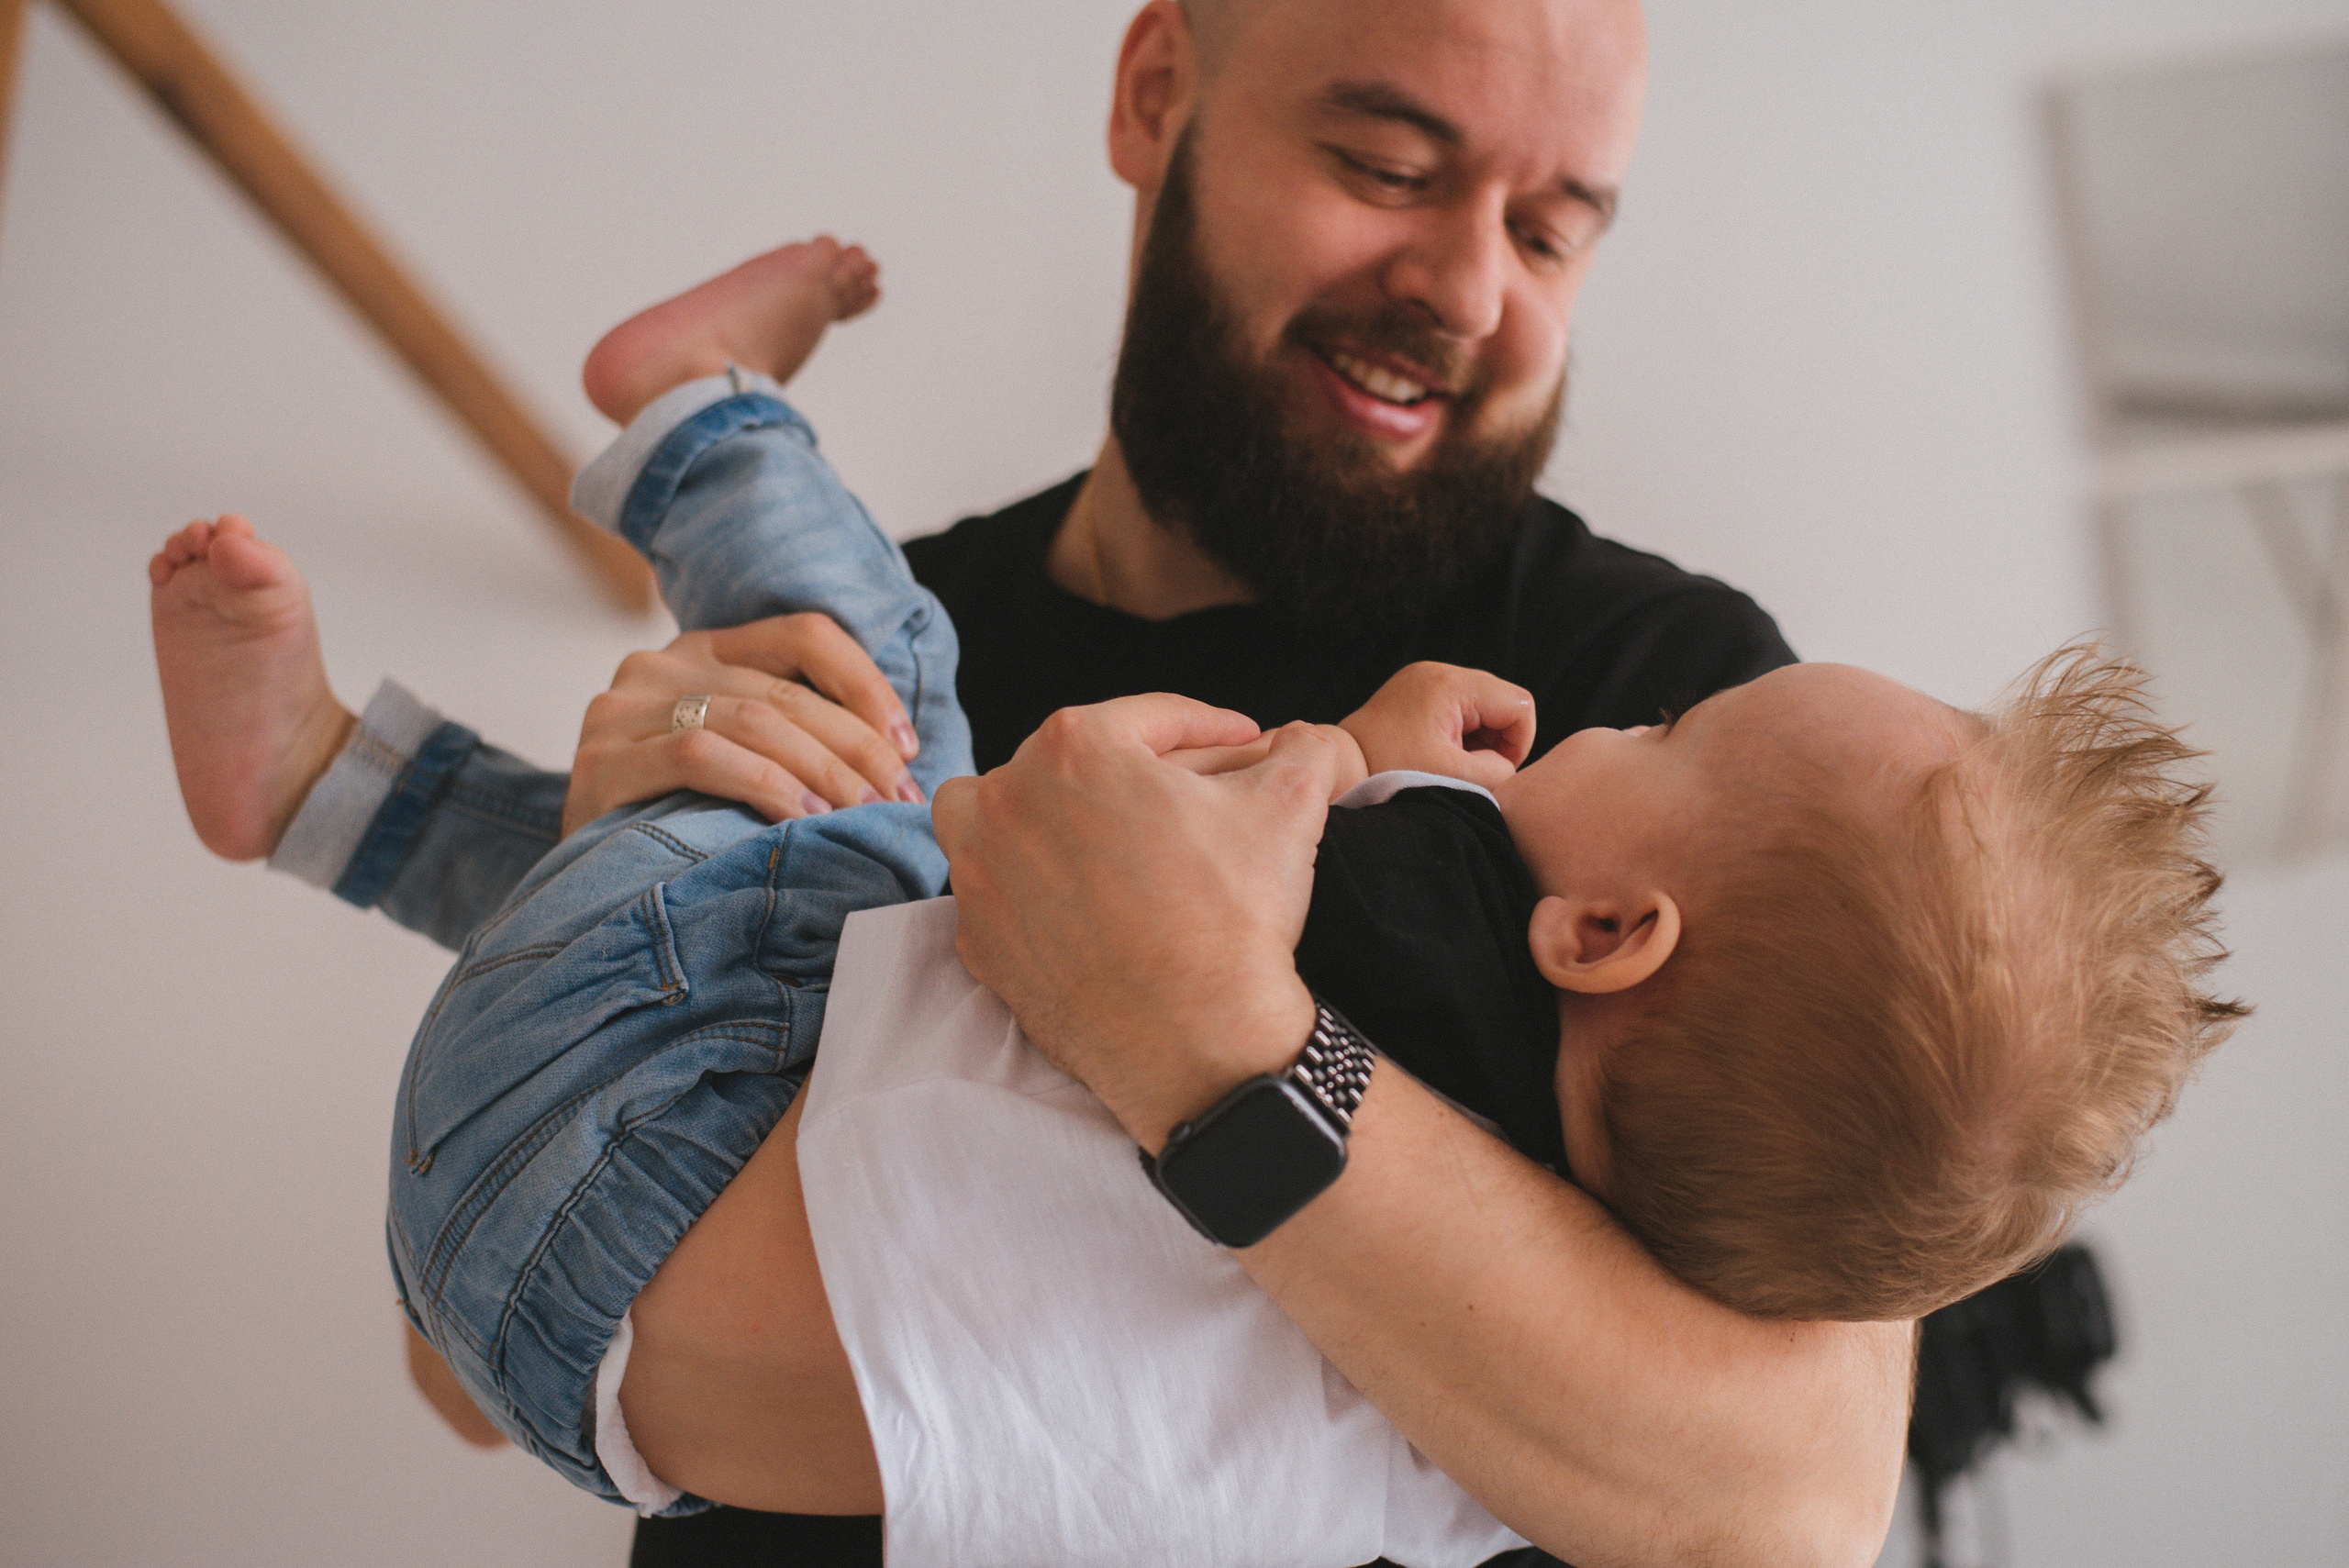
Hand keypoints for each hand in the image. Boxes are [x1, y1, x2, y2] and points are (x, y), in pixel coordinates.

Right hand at [564, 615, 922, 836]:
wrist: (580, 880)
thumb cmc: (681, 821)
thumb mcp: (743, 763)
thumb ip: (794, 738)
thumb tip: (898, 759)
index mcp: (706, 651)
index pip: (804, 635)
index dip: (865, 683)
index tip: (909, 745)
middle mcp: (660, 664)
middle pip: (784, 691)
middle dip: (858, 749)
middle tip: (902, 801)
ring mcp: (623, 708)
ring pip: (751, 720)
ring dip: (822, 772)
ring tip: (864, 816)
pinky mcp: (602, 760)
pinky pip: (701, 756)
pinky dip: (765, 785)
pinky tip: (804, 818)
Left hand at [932, 696, 1344, 1147]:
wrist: (1197, 1038)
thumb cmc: (1233, 914)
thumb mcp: (1289, 806)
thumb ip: (1302, 751)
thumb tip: (1313, 740)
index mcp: (1074, 747)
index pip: (1151, 719)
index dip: (1211, 727)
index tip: (1243, 745)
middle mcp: (1006, 799)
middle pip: (1074, 762)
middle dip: (1132, 774)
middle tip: (1188, 799)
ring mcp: (981, 874)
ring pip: (996, 814)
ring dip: (1039, 813)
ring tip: (1095, 833)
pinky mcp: (977, 941)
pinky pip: (997, 893)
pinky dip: (1030, 890)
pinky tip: (1081, 907)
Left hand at [1339, 662, 1534, 787]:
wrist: (1341, 764)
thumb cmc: (1389, 771)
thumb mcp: (1453, 777)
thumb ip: (1498, 771)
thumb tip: (1508, 763)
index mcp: (1451, 685)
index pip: (1519, 704)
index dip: (1518, 742)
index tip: (1494, 769)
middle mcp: (1440, 670)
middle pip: (1502, 701)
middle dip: (1497, 739)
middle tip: (1471, 768)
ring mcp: (1427, 676)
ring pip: (1484, 705)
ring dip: (1478, 737)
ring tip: (1451, 761)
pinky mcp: (1418, 688)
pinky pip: (1461, 706)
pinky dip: (1461, 732)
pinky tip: (1439, 752)